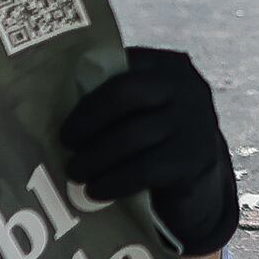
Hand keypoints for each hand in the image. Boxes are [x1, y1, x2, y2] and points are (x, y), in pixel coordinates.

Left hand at [60, 46, 236, 255]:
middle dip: (89, 121)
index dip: (89, 95)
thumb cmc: (159, 139)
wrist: (201, 183)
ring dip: (95, 157)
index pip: (122, 68)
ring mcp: (195, 124)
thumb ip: (119, 98)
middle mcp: (187, 89)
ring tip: (74, 172)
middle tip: (65, 144)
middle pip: (126, 95)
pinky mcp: (195, 161)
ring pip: (132, 136)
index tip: (66, 121)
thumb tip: (57, 106)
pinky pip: (145, 169)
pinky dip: (115, 181)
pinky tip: (96, 191)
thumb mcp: (147, 109)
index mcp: (169, 67)